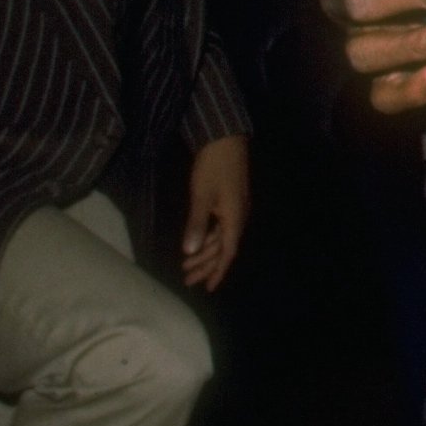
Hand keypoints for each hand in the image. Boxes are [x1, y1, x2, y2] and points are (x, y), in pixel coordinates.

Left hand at [180, 134, 249, 289]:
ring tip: (187, 264)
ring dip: (205, 251)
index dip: (218, 271)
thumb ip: (196, 224)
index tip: (208, 288)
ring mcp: (235, 207)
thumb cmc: (213, 166)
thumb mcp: (202, 195)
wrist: (224, 138)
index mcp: (235, 217)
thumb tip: (189, 251)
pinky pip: (220, 226)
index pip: (228, 252)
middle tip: (187, 279)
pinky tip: (196, 242)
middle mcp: (239, 216)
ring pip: (221, 237)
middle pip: (224, 248)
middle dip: (206, 265)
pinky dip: (208, 237)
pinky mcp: (229, 200)